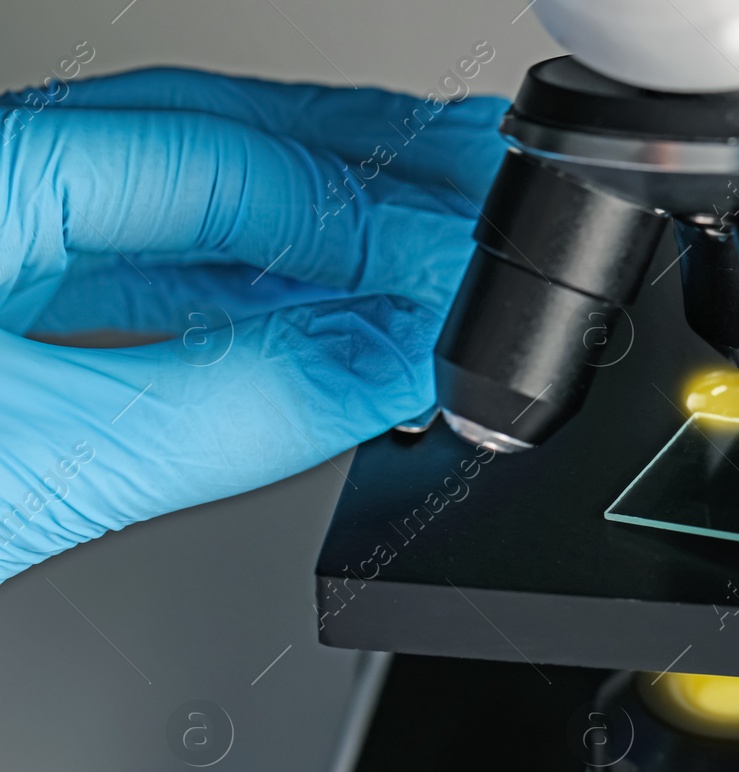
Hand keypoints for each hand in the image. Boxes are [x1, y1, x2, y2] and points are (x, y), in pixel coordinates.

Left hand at [0, 67, 506, 580]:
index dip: (370, 221)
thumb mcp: (52, 468)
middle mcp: (0, 171)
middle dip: (377, 176)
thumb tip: (392, 371)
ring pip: (205, 186)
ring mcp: (10, 216)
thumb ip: (237, 410)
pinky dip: (267, 280)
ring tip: (440, 255)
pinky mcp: (16, 271)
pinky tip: (346, 305)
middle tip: (489, 206)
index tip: (462, 277)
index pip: (229, 163)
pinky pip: (163, 251)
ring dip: (335, 228)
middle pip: (227, 135)